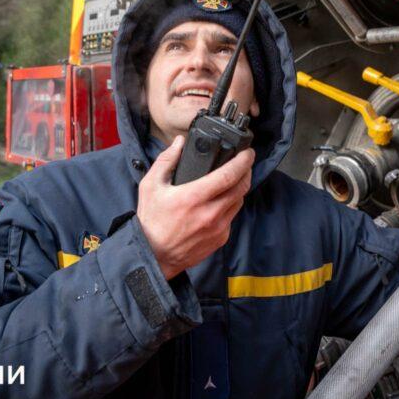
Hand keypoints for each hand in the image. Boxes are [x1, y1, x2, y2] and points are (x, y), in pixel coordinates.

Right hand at [136, 135, 253, 279]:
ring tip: (232, 180)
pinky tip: (220, 202)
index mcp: (194, 197)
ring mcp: (218, 228)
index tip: (248, 152)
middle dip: (247, 171)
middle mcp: (210, 213)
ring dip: (239, 188)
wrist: (154, 255)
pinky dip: (230, 206)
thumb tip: (179, 142)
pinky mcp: (220, 239)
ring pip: (239, 202)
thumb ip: (166, 160)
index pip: (229, 175)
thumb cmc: (151, 220)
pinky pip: (232, 217)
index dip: (243, 161)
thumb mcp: (150, 186)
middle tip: (245, 162)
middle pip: (241, 187)